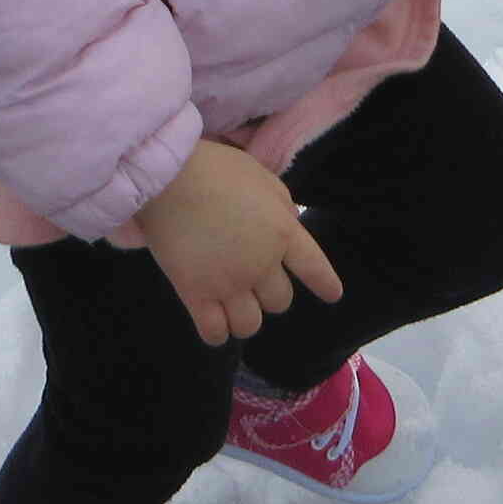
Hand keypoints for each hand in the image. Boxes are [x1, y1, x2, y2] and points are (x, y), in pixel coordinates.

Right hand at [132, 140, 342, 345]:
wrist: (169, 177)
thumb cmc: (216, 169)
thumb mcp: (263, 177)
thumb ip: (281, 207)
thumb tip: (287, 226)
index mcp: (283, 233)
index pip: (315, 269)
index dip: (325, 284)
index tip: (332, 295)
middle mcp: (262, 265)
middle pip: (280, 301)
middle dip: (270, 293)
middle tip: (252, 280)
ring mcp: (229, 283)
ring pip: (250, 325)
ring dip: (245, 317)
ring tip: (233, 306)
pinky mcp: (196, 294)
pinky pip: (215, 333)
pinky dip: (217, 333)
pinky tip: (213, 322)